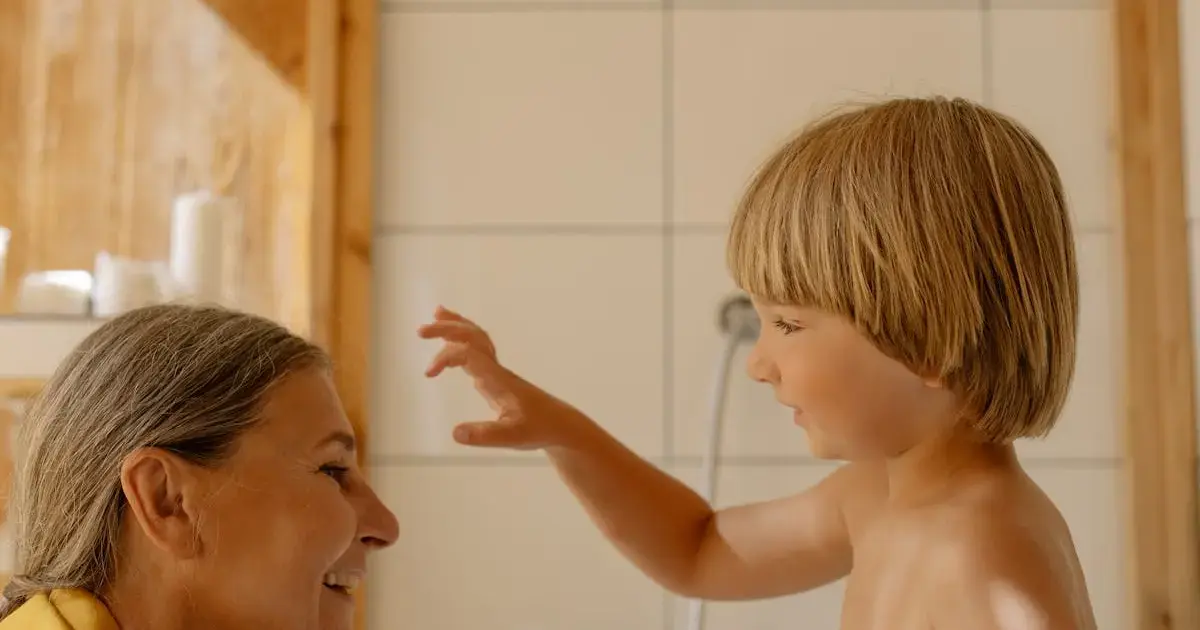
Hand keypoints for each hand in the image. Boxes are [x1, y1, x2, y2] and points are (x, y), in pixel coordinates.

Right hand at [417, 306, 585, 449]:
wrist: (560, 425)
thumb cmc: (538, 429)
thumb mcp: (512, 437)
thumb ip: (485, 435)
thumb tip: (455, 432)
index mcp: (497, 379)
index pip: (470, 354)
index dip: (447, 357)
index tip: (429, 373)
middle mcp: (496, 369)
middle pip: (472, 337)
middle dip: (447, 329)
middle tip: (420, 331)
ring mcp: (497, 371)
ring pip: (477, 339)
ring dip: (456, 326)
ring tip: (436, 313)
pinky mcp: (496, 377)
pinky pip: (477, 350)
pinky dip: (462, 340)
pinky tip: (451, 343)